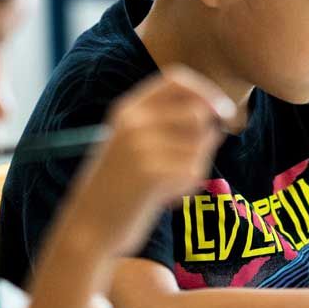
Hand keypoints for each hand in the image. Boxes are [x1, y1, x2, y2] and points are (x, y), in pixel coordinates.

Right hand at [64, 65, 233, 256]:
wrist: (87, 228)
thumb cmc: (119, 189)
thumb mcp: (134, 144)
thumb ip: (168, 123)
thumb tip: (219, 113)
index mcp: (127, 109)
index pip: (177, 79)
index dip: (207, 91)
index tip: (221, 112)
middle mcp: (134, 122)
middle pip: (198, 113)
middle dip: (206, 139)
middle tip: (187, 164)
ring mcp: (141, 147)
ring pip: (201, 146)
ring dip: (194, 168)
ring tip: (168, 184)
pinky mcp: (151, 175)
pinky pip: (195, 173)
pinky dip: (187, 189)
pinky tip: (164, 200)